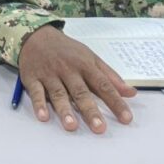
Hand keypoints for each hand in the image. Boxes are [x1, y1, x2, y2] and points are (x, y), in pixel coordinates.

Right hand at [18, 25, 136, 133]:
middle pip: (81, 92)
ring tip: (71, 126)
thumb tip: (131, 93)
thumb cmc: (67, 50)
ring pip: (58, 94)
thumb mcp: (91, 58)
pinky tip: (43, 117)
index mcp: (85, 65)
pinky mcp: (32, 78)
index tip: (126, 118)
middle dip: (90, 111)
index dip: (115, 102)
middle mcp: (68, 70)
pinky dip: (39, 104)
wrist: (36, 35)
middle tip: (99, 128)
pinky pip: (36, 92)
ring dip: (65, 110)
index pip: (104, 85)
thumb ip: (110, 76)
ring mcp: (50, 74)